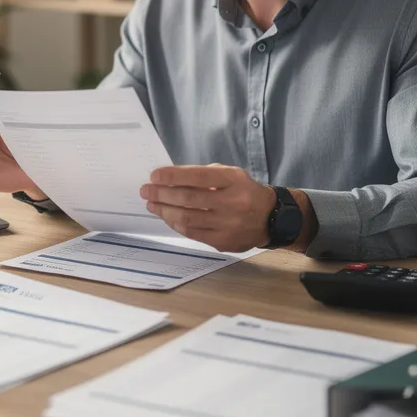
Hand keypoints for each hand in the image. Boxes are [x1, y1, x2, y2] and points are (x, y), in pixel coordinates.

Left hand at [139, 164, 275, 251]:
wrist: (270, 217)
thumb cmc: (243, 192)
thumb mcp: (229, 174)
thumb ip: (202, 175)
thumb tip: (169, 180)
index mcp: (233, 180)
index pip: (198, 177)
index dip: (173, 176)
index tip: (154, 176)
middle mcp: (233, 202)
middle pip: (189, 199)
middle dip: (162, 194)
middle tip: (146, 191)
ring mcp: (229, 224)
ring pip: (188, 219)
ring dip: (165, 211)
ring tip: (152, 205)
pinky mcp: (224, 241)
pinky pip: (193, 233)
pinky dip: (176, 224)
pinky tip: (167, 217)